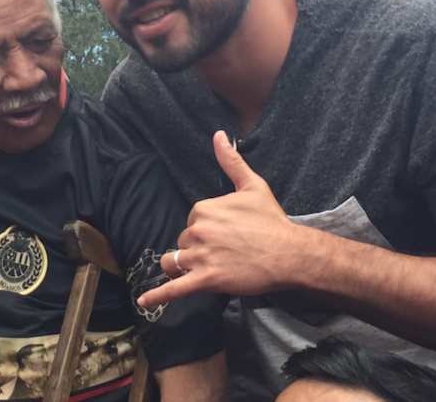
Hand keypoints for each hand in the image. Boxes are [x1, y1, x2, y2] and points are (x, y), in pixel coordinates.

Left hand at [138, 131, 308, 307]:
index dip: (205, 229)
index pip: (191, 219)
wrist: (290, 253)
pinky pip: (175, 288)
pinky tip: (145, 301)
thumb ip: (231, 161)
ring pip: (176, 262)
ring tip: (200, 268)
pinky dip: (159, 295)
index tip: (226, 233)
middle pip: (183, 241)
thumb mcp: (252, 186)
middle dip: (198, 248)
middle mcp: (199, 230)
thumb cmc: (272, 221)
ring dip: (183, 266)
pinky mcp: (206, 279)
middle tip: (226, 252)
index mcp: (204, 208)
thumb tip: (219, 135)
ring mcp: (201, 256)